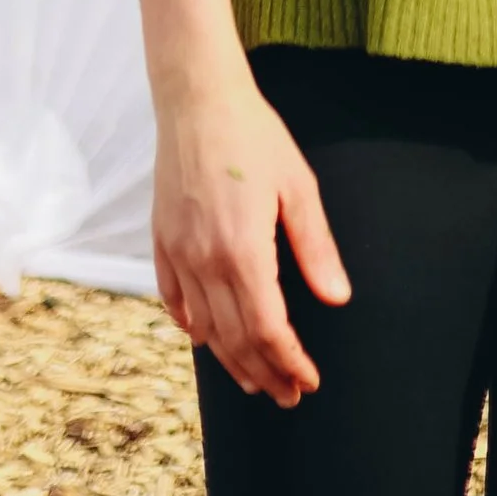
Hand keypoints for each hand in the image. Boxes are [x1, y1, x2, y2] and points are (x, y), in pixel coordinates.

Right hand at [152, 66, 349, 404]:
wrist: (197, 101)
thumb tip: (336, 298)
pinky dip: (193, 327)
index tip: (308, 380)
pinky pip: (174, 300)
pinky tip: (209, 337)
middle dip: (264, 373)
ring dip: (231, 360)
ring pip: (204, 328)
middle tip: (288, 394)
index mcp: (243, 250)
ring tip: (255, 378)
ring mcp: (178, 252)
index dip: (289, 361)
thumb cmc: (254, 137)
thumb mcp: (298, 186)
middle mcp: (205, 260)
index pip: (268, 329)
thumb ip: (316, 247)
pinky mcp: (160, 241)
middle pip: (235, 338)